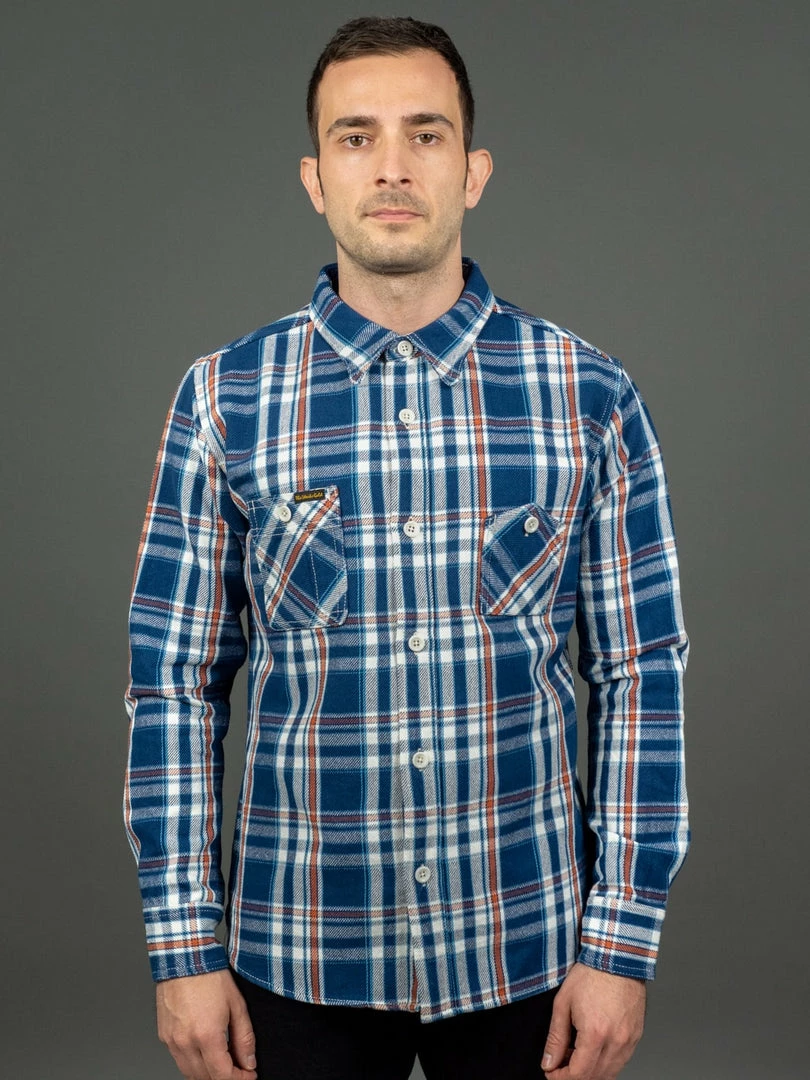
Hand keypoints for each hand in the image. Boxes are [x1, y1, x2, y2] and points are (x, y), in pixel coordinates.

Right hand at [156, 969, 257, 1079]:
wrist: (184, 958)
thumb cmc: (209, 976)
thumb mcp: (237, 1004)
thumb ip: (244, 1037)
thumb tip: (249, 1062)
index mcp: (206, 1036)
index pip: (222, 1076)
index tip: (249, 1076)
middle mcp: (185, 1043)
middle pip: (205, 1079)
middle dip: (225, 1078)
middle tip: (239, 1069)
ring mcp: (172, 1041)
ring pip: (190, 1073)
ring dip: (208, 1074)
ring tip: (223, 1061)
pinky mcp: (164, 1036)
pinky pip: (179, 1060)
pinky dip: (193, 1064)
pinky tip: (205, 1052)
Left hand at [541, 962, 645, 1079]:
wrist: (616, 958)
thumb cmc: (590, 975)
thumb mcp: (563, 1003)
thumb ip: (555, 1038)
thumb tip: (549, 1062)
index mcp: (595, 1034)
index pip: (579, 1074)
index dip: (561, 1078)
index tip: (552, 1072)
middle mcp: (616, 1041)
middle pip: (595, 1077)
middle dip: (574, 1076)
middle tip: (560, 1063)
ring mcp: (629, 1040)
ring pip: (610, 1073)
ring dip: (591, 1072)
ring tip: (576, 1054)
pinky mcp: (637, 1036)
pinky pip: (621, 1061)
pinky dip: (606, 1064)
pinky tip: (594, 1050)